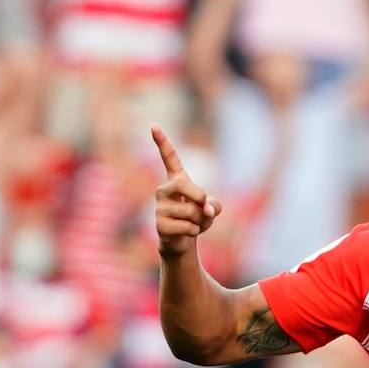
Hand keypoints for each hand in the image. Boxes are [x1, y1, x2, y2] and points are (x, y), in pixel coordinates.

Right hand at [152, 124, 220, 257]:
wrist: (183, 241)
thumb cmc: (196, 219)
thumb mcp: (211, 208)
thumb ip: (214, 204)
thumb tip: (206, 209)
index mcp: (176, 181)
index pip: (169, 158)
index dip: (162, 142)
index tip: (154, 126)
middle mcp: (164, 190)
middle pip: (185, 185)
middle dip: (200, 197)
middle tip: (203, 208)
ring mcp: (160, 207)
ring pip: (192, 211)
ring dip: (200, 221)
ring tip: (193, 224)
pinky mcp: (160, 225)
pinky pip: (188, 227)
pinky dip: (195, 231)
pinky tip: (186, 232)